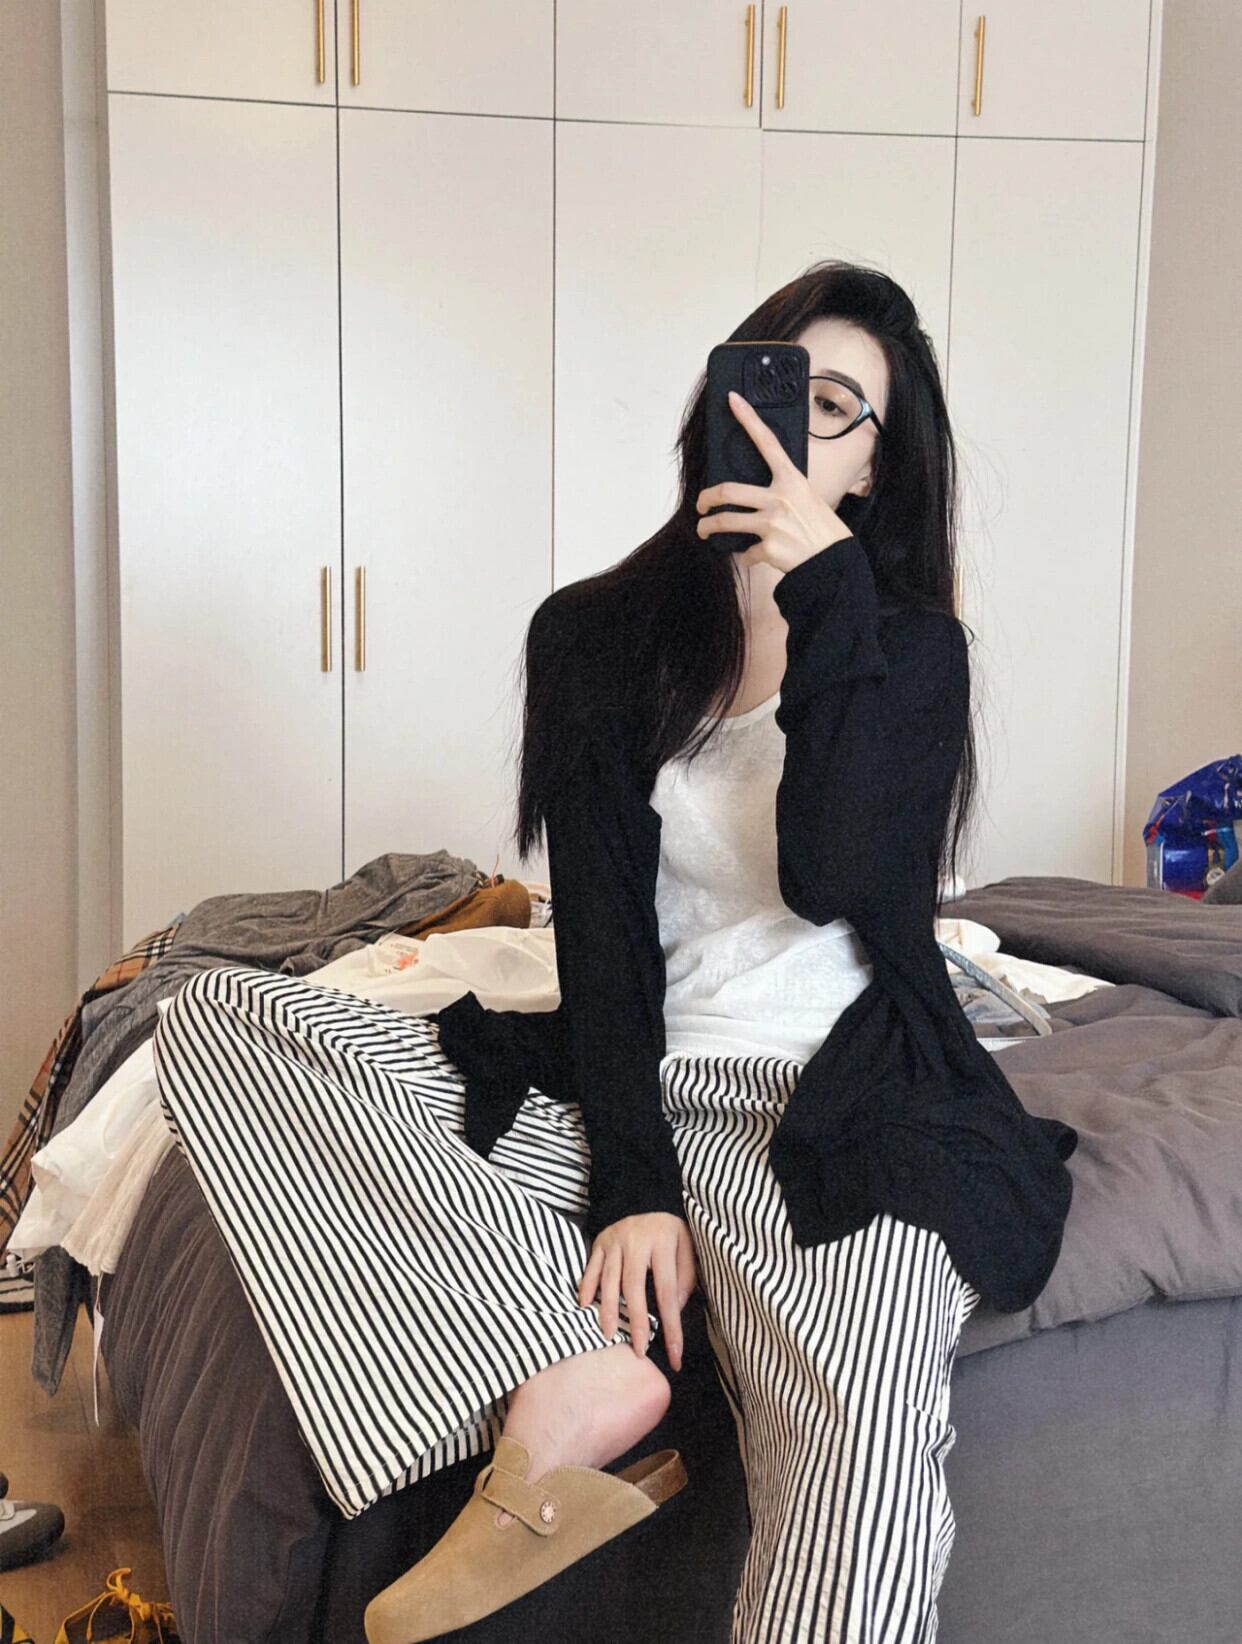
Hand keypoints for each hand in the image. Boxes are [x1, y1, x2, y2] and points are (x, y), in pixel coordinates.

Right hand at [577, 1211, 697, 1371]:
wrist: (645, 1198)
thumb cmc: (670, 1233)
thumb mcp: (688, 1247)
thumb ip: (685, 1278)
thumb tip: (674, 1308)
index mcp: (663, 1242)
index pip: (668, 1291)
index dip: (671, 1325)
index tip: (674, 1355)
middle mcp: (637, 1241)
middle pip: (634, 1287)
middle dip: (637, 1322)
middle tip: (639, 1351)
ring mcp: (615, 1240)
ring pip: (609, 1279)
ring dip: (608, 1309)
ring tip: (609, 1335)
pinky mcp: (600, 1242)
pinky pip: (591, 1267)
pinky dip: (587, 1287)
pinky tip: (585, 1306)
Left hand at [695, 388, 853, 573]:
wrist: (835, 563)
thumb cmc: (823, 531)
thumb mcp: (808, 500)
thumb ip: (783, 492)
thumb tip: (759, 495)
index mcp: (792, 481)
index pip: (768, 442)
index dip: (748, 419)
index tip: (732, 400)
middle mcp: (779, 498)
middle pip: (728, 491)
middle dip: (706, 498)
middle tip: (701, 504)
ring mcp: (772, 524)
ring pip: (725, 522)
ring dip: (707, 527)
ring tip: (703, 530)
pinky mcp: (768, 548)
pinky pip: (745, 552)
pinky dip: (746, 556)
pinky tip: (753, 556)